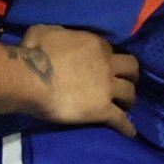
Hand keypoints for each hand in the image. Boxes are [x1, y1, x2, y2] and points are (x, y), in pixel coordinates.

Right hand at [19, 25, 139, 136]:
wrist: (31, 78)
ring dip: (130, 99)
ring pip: (130, 92)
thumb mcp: (45, 31)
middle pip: (132, 68)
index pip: (110, 51)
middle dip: (131, 75)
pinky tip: (130, 131)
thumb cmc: (34, 53)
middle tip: (126, 82)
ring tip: (126, 105)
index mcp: (96, 44)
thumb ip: (58, 32)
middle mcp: (107, 64)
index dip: (108, 59)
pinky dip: (126, 126)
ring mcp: (107, 87)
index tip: (104, 66)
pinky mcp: (102, 109)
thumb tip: (57, 35)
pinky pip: (119, 118)